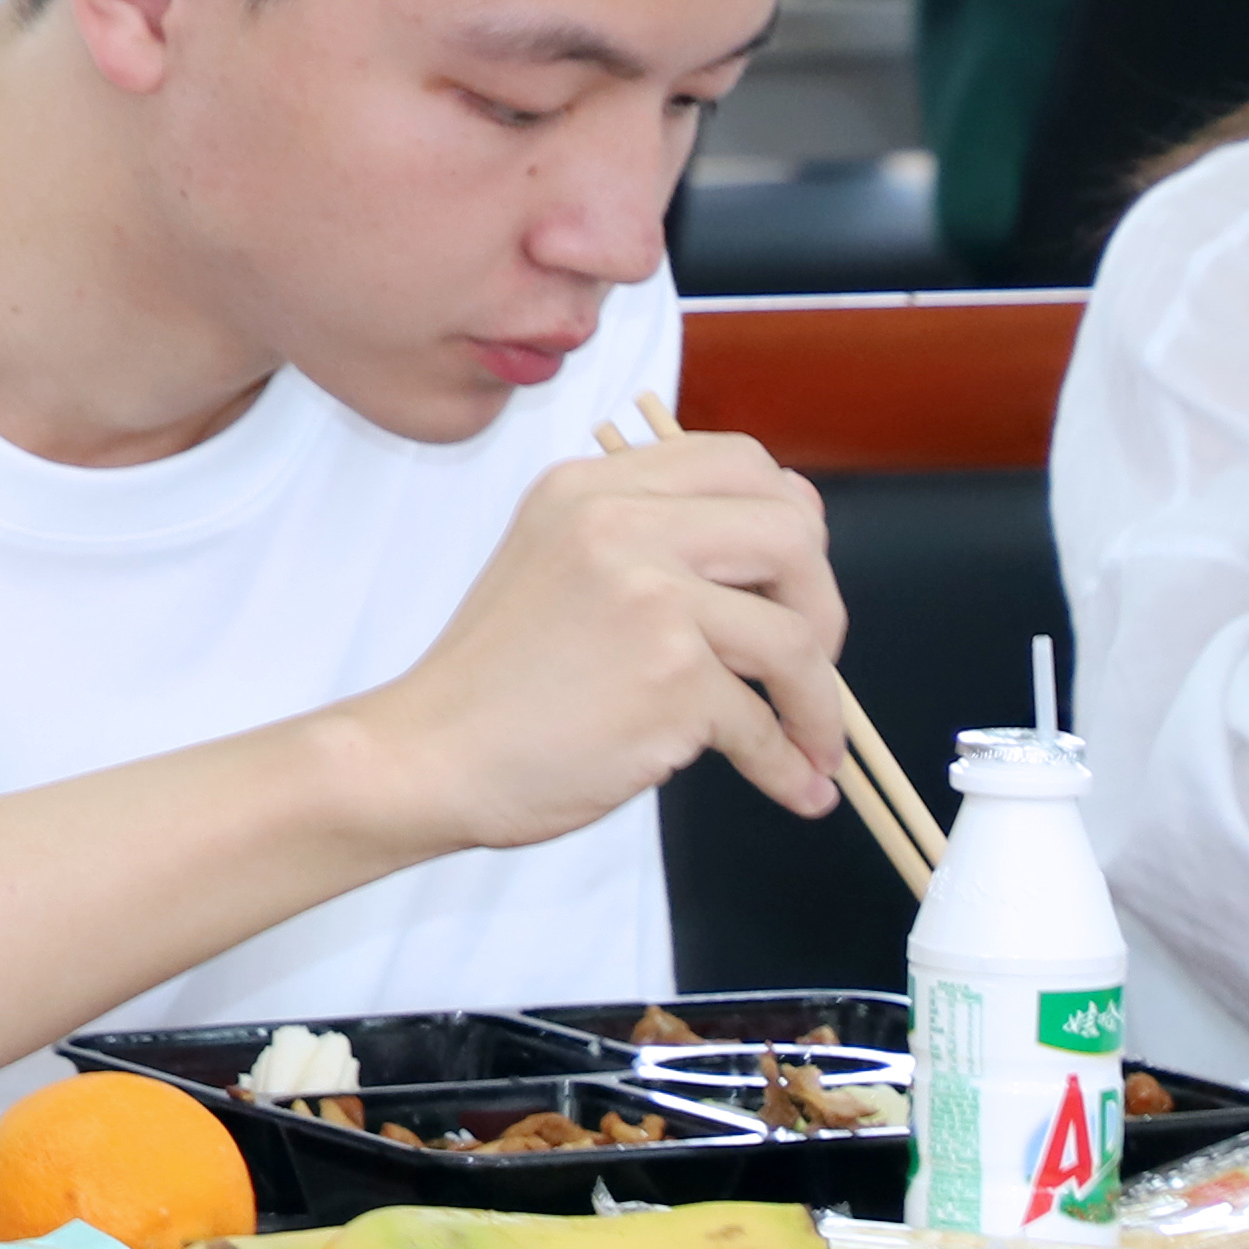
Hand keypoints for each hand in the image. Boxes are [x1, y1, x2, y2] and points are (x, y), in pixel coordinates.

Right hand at [338, 433, 846, 850]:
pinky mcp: (669, 679)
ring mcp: (648, 599)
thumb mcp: (557, 561)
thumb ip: (649, 537)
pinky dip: (788, 765)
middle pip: (793, 533)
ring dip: (820, 705)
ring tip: (808, 742)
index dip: (789, 522)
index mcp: (591, 488)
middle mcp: (620, 526)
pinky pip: (766, 724)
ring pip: (797, 635)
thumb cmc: (496, 678)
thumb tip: (791, 548)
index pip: (742, 463)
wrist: (426, 752)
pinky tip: (790, 784)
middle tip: (805, 665)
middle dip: (822, 607)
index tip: (788, 581)